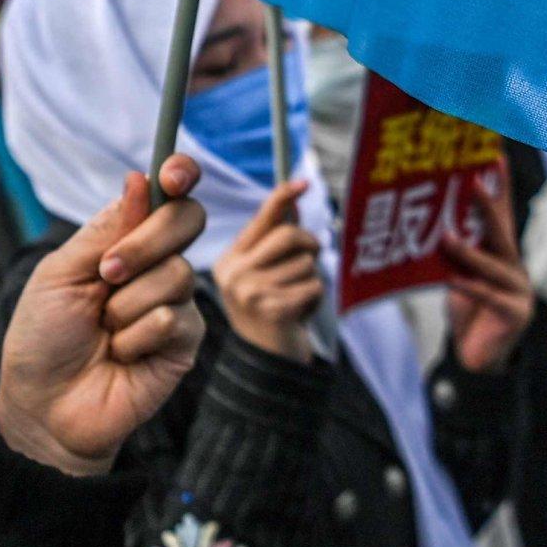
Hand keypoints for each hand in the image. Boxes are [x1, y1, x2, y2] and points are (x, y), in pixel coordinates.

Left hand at [0, 153, 206, 475]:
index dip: (179, 175)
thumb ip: (105, 230)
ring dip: (127, 305)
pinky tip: (120, 355)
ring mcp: (174, 303)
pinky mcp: (185, 343)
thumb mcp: (61, 273)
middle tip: (106, 273)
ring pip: (176, 275)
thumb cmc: (44, 338)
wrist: (45, 405)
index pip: (168, 195)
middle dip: (145, 243)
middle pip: (186, 220)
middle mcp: (156, 265)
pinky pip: (173, 320)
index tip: (172, 176)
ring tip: (104, 331)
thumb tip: (139, 179)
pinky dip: (135, 337)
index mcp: (125, 241)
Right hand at [215, 178, 325, 363]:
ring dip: (312, 279)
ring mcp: (251, 292)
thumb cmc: (272, 310)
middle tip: (313, 256)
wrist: (267, 363)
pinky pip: (313, 285)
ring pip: (305, 263)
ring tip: (297, 298)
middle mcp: (234, 274)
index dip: (283, 197)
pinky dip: (315, 298)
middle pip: (288, 235)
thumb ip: (276, 239)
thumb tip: (293, 199)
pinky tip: (301, 313)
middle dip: (310, 243)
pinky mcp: (273, 309)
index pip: (262, 220)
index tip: (303, 182)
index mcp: (230, 260)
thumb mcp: (266, 274)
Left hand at [442, 182, 535, 374]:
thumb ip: (452, 254)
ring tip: (447, 237)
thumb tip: (428, 223)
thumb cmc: (468, 310)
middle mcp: (513, 266)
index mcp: (501, 254)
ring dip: (468, 251)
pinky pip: (488, 297)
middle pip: (500, 231)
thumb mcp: (458, 275)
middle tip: (474, 181)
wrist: (479, 357)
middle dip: (487, 205)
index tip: (493, 155)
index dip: (499, 185)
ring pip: (493, 265)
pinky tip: (453, 281)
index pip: (501, 214)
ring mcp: (518, 290)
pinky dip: (470, 288)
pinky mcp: (514, 314)